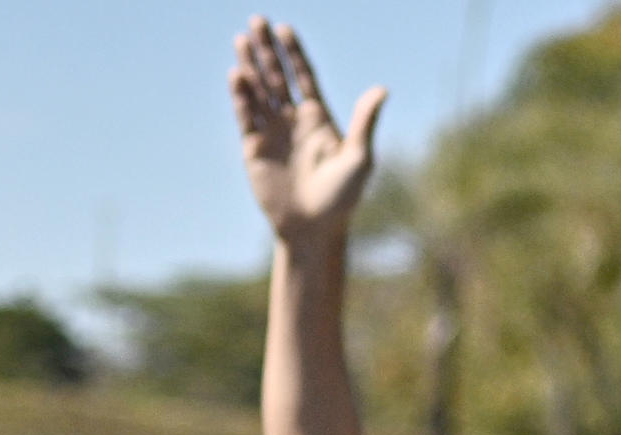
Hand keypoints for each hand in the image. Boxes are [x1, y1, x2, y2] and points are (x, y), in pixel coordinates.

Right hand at [230, 16, 385, 246]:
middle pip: (278, 76)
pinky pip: (247, 115)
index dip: (294, 53)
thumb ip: (366, 122)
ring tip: (242, 39)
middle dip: (268, 50)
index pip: (303, 76)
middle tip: (258, 21)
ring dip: (251, 66)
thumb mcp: (360, 158)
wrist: (314, 227)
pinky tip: (238, 75)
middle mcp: (294, 120)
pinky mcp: (254, 147)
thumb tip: (382, 89)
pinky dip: (242, 95)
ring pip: (259, 91)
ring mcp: (273, 131)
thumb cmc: (343, 197)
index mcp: (320, 119)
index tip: (285, 29)